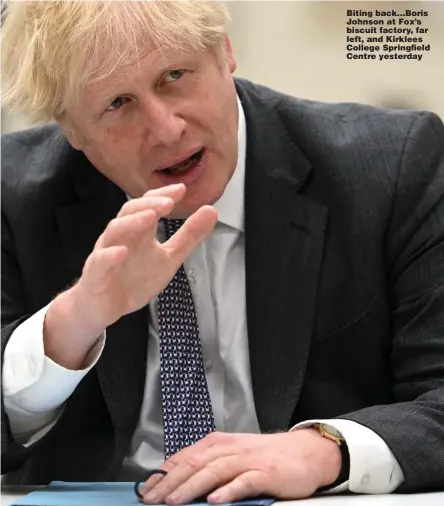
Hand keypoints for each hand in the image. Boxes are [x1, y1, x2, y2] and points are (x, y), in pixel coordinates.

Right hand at [44, 183, 216, 367]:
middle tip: (168, 202)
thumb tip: (211, 211)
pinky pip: (100, 261)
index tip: (181, 189)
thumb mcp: (169, 258)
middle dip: (149, 205)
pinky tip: (122, 252)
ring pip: (114, 231)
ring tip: (150, 217)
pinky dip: (110, 255)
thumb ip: (188, 236)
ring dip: (132, 222)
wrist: (103, 307)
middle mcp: (122, 237)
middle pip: (130, 212)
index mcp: (139, 232)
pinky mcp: (96, 274)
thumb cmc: (134, 279)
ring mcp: (106, 253)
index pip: (148, 205)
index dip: (162, 195)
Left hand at [139, 429, 341, 503]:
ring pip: (214, 471)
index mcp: (219, 443)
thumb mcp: (233, 455)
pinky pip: (244, 481)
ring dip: (192, 487)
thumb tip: (179, 482)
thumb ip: (209, 464)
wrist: (304, 452)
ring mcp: (248, 460)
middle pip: (195, 464)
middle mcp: (230, 448)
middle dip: (170, 483)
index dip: (163, 475)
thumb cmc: (265, 456)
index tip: (146, 491)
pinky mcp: (266, 472)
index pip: (184, 458)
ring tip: (174, 501)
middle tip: (151, 500)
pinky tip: (216, 500)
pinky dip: (229, 490)